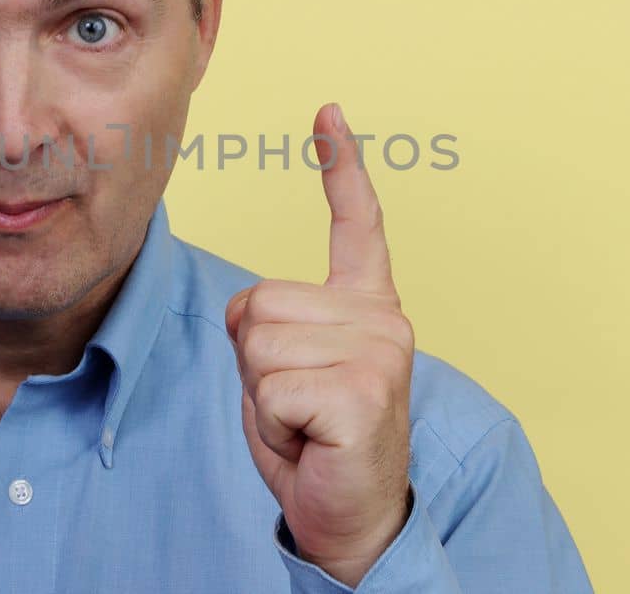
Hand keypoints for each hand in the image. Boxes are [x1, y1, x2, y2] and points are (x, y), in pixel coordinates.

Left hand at [225, 103, 414, 586]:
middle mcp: (382, 320)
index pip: (357, 224)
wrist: (350, 517)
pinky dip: (273, 423)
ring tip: (303, 422)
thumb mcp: (283, 368)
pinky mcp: (364, 393)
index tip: (326, 111)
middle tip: (295, 403)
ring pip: (257, 343)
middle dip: (252, 360)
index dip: (340, 166)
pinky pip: (269, 386)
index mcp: (367, 306)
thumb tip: (246, 310)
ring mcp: (379, 353)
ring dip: (261, 395)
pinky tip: (310, 440)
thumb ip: (271, 323)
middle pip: (257, 301)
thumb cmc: (313, 441)